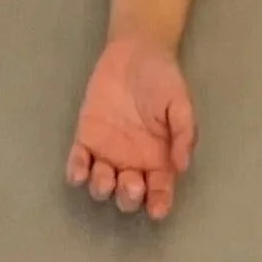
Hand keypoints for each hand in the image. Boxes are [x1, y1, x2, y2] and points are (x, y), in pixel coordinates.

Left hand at [66, 34, 195, 220]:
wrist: (136, 51)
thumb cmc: (163, 78)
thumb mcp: (180, 102)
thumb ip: (184, 132)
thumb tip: (182, 166)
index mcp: (159, 157)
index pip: (160, 189)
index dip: (159, 203)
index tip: (157, 209)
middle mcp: (133, 162)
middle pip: (128, 193)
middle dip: (129, 196)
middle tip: (132, 182)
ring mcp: (108, 152)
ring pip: (101, 184)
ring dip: (102, 187)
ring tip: (106, 176)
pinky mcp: (87, 138)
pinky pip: (79, 162)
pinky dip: (77, 171)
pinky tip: (80, 171)